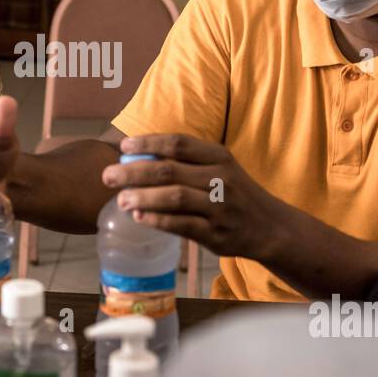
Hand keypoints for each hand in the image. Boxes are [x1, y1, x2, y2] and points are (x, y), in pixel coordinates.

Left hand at [101, 133, 291, 265]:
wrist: (270, 226)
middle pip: (170, 170)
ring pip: (175, 197)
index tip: (123, 147)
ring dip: (143, 197)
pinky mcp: (217, 233)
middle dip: (133, 172)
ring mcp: (220, 207)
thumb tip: (137, 158)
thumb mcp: (219, 168)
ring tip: (119, 199)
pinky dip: (158, 220)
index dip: (148, 143)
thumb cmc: (234, 193)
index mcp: (218, 156)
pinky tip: (139, 217)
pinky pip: (182, 225)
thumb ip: (187, 162)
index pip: (178, 143)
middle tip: (107, 176)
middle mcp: (221, 178)